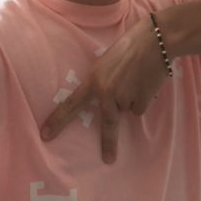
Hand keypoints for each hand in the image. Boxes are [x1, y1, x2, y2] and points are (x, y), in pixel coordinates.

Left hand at [40, 17, 170, 163]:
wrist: (155, 41)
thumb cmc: (129, 47)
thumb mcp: (106, 63)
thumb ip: (102, 83)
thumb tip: (109, 102)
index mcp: (94, 81)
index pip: (71, 104)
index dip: (57, 121)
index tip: (45, 135)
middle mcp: (107, 93)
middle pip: (108, 123)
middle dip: (109, 144)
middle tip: (108, 160)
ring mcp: (124, 98)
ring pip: (127, 110)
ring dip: (131, 98)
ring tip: (137, 77)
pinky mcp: (141, 101)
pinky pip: (140, 107)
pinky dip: (143, 98)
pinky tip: (146, 82)